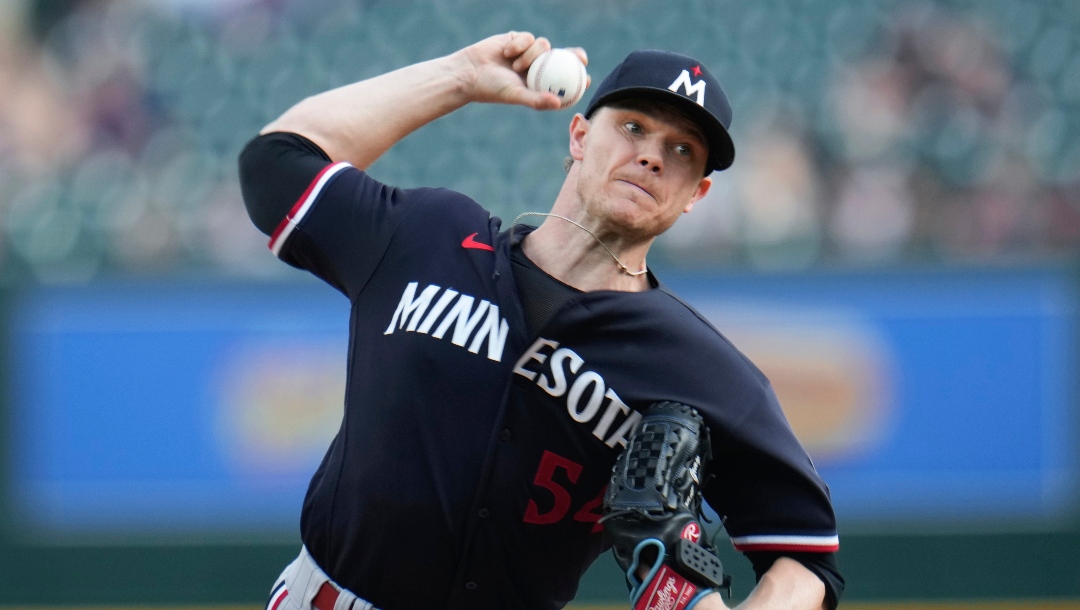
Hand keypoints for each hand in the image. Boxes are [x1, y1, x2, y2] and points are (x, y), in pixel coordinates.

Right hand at [454, 32, 588, 109]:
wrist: (469, 71)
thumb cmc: (492, 88)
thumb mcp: (516, 95)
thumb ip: (537, 100)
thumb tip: (558, 104)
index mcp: (538, 84)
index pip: (562, 81)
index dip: (577, 79)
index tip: (587, 79)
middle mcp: (535, 69)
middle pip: (561, 59)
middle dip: (574, 56)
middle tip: (580, 57)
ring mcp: (527, 53)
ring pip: (543, 46)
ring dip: (531, 55)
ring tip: (515, 66)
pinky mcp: (518, 40)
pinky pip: (528, 37)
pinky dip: (519, 45)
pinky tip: (507, 53)